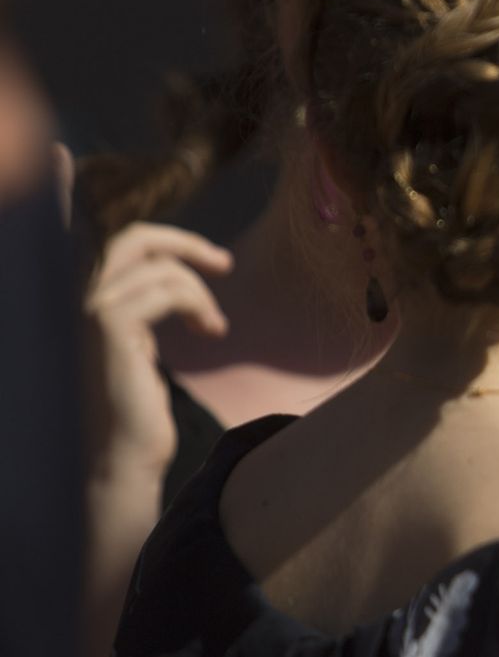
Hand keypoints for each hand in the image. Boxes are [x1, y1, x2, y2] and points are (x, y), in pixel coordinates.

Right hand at [83, 222, 231, 477]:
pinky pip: (167, 292)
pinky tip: (210, 330)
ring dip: (200, 294)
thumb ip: (142, 309)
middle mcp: (75, 301)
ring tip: (214, 328)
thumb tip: (171, 274)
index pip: (121, 245)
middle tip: (225, 264)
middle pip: (133, 239)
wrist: (123, 457)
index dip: (169, 242)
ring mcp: (89, 311)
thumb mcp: (138, 346)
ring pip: (161, 270)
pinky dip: (196, 304)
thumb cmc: (136, 410)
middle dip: (185, 244)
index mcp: (81, 303)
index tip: (213, 260)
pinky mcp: (110, 327)